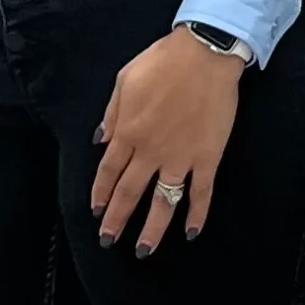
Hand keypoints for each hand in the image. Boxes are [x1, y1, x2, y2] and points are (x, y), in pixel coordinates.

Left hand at [92, 27, 244, 256]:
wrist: (205, 54)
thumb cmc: (163, 62)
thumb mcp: (124, 81)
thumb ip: (112, 114)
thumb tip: (101, 141)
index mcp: (128, 132)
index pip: (108, 172)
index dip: (101, 194)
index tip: (97, 212)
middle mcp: (150, 151)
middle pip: (130, 192)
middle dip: (117, 219)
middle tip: (109, 241)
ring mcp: (180, 158)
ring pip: (163, 201)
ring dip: (152, 228)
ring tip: (143, 250)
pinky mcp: (207, 157)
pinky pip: (201, 192)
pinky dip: (197, 214)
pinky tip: (192, 232)